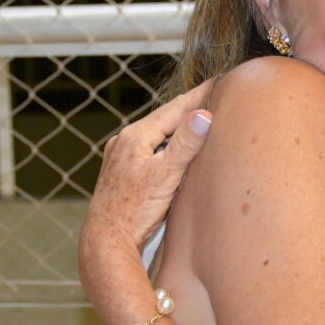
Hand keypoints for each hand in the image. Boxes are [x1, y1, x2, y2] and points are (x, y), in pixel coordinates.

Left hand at [79, 84, 211, 270]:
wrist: (106, 242)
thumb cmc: (134, 212)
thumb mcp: (166, 176)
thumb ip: (185, 144)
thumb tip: (203, 114)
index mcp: (135, 137)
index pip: (174, 109)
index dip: (198, 96)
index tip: (217, 81)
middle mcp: (124, 142)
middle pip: (162, 119)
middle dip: (186, 107)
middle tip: (209, 93)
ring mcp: (119, 157)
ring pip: (154, 134)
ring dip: (174, 126)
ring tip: (193, 117)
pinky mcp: (119, 173)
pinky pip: (147, 149)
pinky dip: (163, 143)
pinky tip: (169, 150)